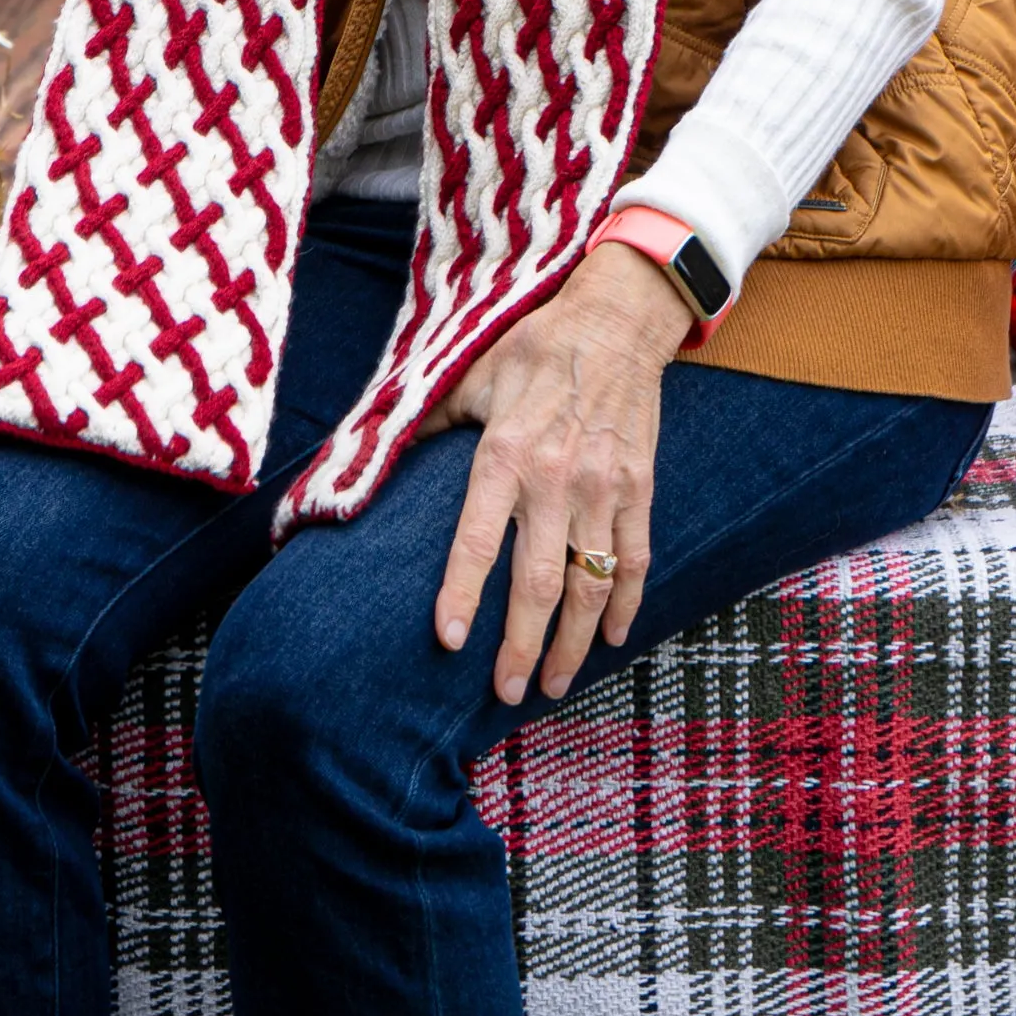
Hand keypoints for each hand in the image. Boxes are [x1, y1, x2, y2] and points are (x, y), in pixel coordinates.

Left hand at [423, 242, 693, 704]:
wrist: (614, 321)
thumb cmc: (534, 348)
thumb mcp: (471, 376)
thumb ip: (431, 422)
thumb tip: (377, 453)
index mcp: (506, 453)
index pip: (478, 538)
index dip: (462, 591)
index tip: (448, 641)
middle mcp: (557, 479)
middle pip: (538, 582)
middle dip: (521, 646)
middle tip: (506, 694)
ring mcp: (603, 488)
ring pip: (591, 585)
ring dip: (572, 644)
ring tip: (552, 684)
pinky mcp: (638, 489)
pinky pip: (636, 561)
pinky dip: (627, 606)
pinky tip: (612, 640)